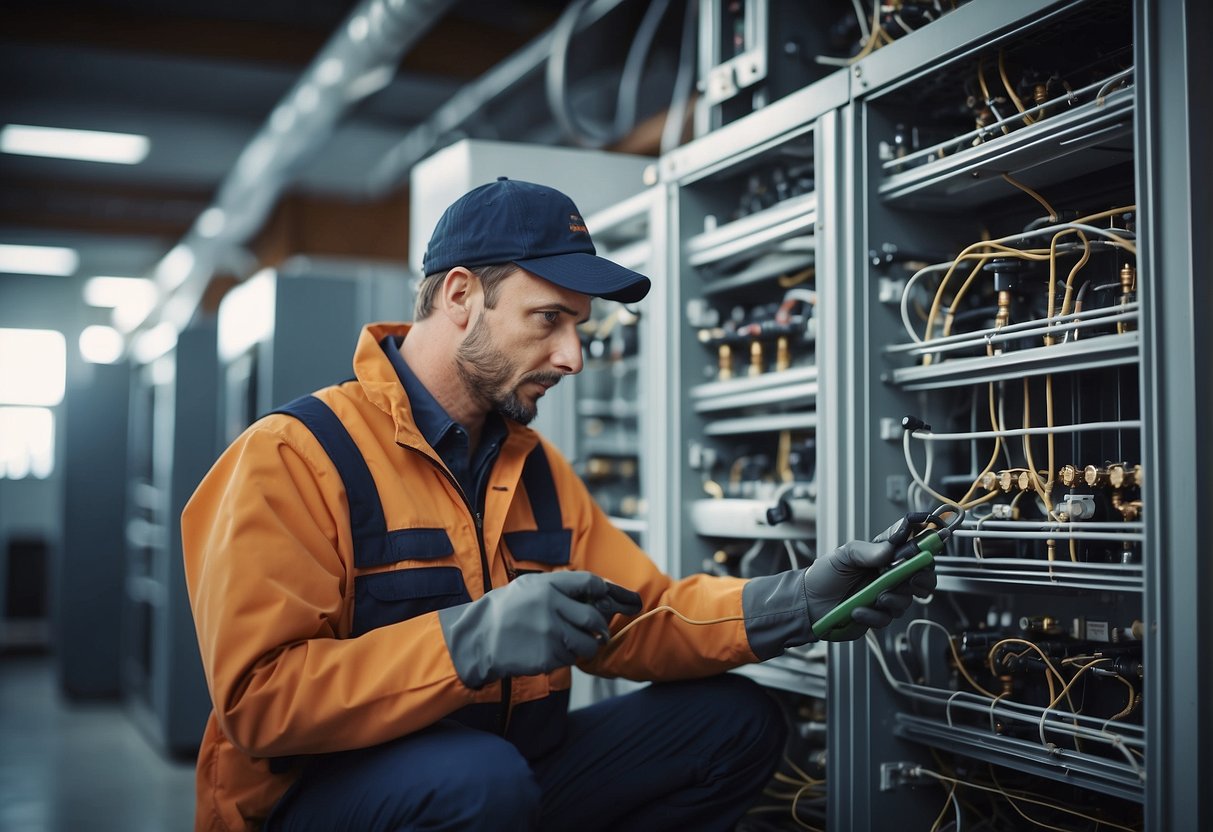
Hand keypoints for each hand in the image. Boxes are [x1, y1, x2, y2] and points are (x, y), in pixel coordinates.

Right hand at [438, 571, 640, 687]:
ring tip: (574, 645)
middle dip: (601, 627)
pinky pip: (570, 659)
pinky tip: (551, 652)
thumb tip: (593, 592)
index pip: (590, 582)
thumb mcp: (529, 587)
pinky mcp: (547, 656)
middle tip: (600, 633)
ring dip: (587, 646)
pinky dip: (566, 658)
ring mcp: (550, 633)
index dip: (604, 591)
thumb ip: (559, 587)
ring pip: (588, 643)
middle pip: (594, 617)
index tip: (607, 599)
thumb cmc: (506, 611)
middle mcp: (552, 607)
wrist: (478, 637)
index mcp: (549, 586)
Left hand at [801, 538, 922, 641]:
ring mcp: (884, 597)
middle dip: (922, 580)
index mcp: (882, 558)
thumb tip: (888, 549)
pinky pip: (886, 618)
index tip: (923, 556)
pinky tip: (858, 611)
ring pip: (906, 601)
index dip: (923, 554)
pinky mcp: (877, 616)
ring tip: (875, 597)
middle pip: (920, 579)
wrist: (808, 604)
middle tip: (912, 580)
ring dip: (894, 599)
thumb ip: (866, 551)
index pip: (912, 553)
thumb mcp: (842, 556)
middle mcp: (887, 578)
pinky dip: (873, 615)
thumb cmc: (824, 576)